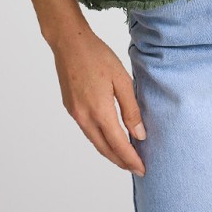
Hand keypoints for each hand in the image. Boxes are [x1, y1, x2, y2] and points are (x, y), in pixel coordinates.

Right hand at [52, 25, 146, 175]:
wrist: (69, 43)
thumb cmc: (97, 56)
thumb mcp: (121, 79)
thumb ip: (131, 109)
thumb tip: (139, 134)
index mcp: (99, 111)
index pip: (118, 144)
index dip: (130, 159)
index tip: (142, 169)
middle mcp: (84, 117)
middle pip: (104, 149)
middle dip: (120, 161)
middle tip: (135, 168)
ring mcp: (75, 113)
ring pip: (94, 141)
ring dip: (109, 152)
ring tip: (124, 156)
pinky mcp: (70, 108)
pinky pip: (87, 130)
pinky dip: (99, 139)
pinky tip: (108, 136)